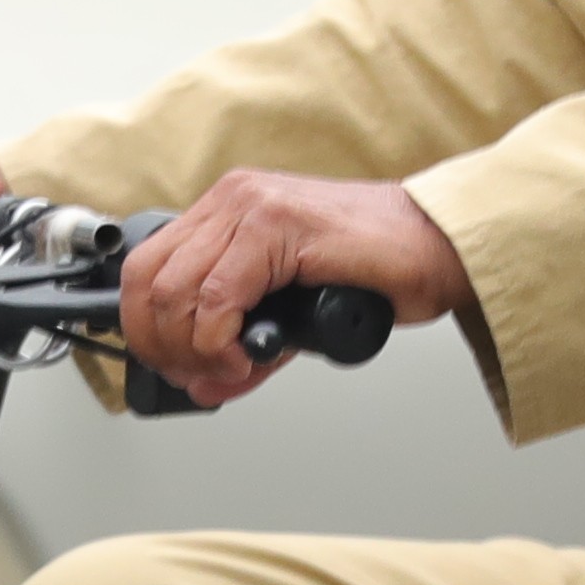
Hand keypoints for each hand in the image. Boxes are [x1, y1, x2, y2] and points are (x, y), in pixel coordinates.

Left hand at [122, 169, 470, 410]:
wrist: (439, 247)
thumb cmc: (377, 271)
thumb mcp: (291, 314)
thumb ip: (242, 349)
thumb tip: (202, 385)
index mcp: (226, 211)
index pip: (145, 271)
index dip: (148, 331)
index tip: (177, 369)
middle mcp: (232, 200)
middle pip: (147, 281)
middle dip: (162, 346)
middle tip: (197, 377)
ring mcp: (252, 206)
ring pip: (175, 290)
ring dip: (191, 349)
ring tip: (227, 371)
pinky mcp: (278, 223)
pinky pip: (218, 295)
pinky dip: (219, 341)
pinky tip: (244, 356)